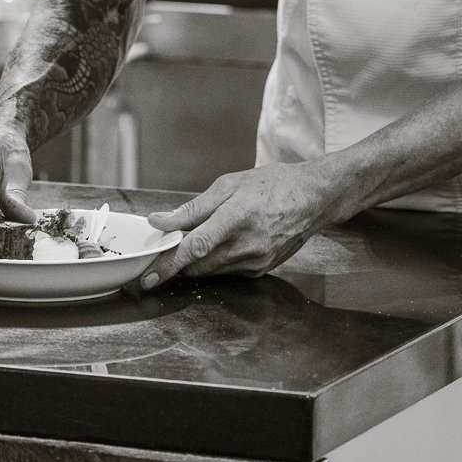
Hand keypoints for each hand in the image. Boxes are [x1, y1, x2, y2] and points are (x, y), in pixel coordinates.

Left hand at [138, 161, 334, 291]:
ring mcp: (255, 262)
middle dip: (176, 260)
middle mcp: (247, 246)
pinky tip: (220, 243)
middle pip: (197, 265)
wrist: (313, 198)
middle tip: (166, 246)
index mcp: (237, 218)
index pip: (195, 248)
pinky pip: (226, 272)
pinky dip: (214, 262)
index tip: (148, 276)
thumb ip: (192, 208)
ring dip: (194, 261)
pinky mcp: (260, 271)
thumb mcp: (229, 185)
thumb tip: (160, 220)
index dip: (168, 263)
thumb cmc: (272, 185)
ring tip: (196, 238)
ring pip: (209, 271)